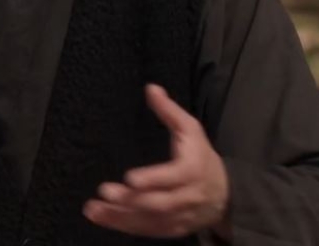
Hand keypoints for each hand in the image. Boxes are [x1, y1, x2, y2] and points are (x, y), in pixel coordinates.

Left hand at [84, 84, 230, 239]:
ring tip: (93, 209)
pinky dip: (123, 226)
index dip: (152, 179)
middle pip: (158, 202)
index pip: (172, 177)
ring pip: (148, 220)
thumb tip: (150, 88)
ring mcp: (179, 216)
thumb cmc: (201, 156)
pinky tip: (102, 218)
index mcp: (191, 170)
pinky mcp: (171, 229)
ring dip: (119, 216)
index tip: (129, 178)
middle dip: (130, 200)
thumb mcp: (191, 129)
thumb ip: (169, 111)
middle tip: (105, 192)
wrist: (224, 194)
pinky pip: (146, 230)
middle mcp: (186, 196)